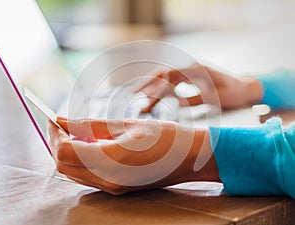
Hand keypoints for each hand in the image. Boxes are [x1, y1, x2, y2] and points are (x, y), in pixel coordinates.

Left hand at [48, 117, 219, 194]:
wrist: (192, 158)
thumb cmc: (166, 136)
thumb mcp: (127, 124)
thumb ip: (90, 124)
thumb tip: (62, 119)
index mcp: (111, 161)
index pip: (63, 151)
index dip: (54, 134)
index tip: (53, 118)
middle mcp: (108, 180)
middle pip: (63, 165)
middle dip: (57, 143)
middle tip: (61, 124)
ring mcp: (113, 188)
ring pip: (73, 172)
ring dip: (67, 152)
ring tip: (74, 132)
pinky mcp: (118, 189)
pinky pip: (87, 176)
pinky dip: (80, 160)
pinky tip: (89, 145)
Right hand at [133, 64, 262, 112]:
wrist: (243, 88)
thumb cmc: (234, 92)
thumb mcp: (218, 97)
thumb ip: (198, 98)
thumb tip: (178, 102)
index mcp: (196, 70)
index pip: (171, 75)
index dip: (157, 85)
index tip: (147, 96)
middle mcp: (190, 68)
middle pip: (164, 72)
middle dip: (148, 82)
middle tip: (134, 92)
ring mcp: (188, 73)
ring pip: (165, 77)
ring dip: (152, 85)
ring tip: (138, 95)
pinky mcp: (189, 79)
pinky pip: (171, 83)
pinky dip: (161, 89)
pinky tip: (153, 96)